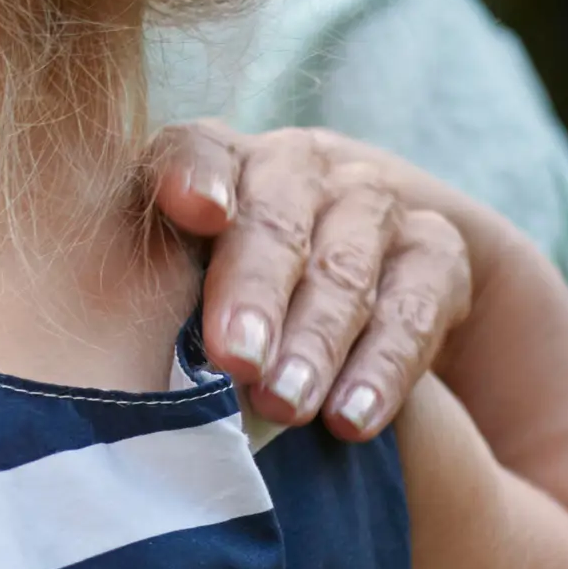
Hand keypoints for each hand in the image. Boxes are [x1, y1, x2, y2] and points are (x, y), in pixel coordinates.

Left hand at [142, 122, 475, 437]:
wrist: (367, 284)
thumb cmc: (230, 297)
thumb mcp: (184, 288)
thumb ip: (158, 307)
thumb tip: (131, 393)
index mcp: (219, 164)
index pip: (197, 148)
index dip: (193, 174)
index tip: (196, 213)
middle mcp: (296, 168)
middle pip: (275, 220)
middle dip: (255, 294)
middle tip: (237, 362)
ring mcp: (370, 202)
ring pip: (344, 266)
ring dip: (315, 341)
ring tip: (285, 406)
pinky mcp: (436, 249)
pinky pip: (415, 306)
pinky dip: (384, 368)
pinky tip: (353, 420)